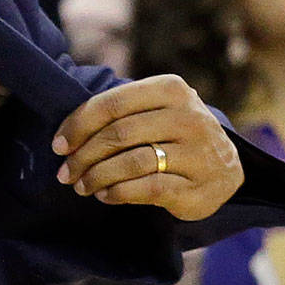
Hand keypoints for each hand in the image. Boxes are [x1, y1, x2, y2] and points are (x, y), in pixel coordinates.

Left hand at [52, 75, 243, 221]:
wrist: (226, 166)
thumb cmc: (172, 133)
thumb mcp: (153, 110)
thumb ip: (116, 113)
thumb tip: (64, 137)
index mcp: (171, 89)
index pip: (111, 104)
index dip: (78, 125)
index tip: (58, 145)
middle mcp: (189, 117)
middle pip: (118, 134)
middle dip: (83, 155)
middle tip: (65, 172)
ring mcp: (199, 153)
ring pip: (131, 163)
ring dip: (97, 176)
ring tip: (81, 186)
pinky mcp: (200, 187)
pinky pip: (147, 189)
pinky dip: (118, 193)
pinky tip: (105, 195)